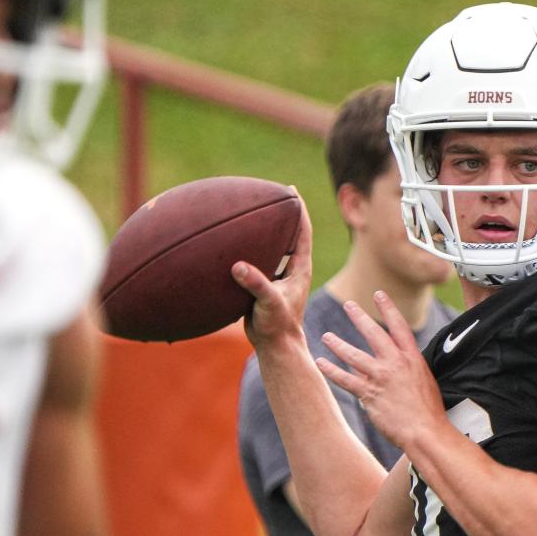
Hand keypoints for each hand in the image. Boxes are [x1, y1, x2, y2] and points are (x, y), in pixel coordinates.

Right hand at [232, 189, 311, 351]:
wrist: (274, 346)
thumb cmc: (278, 325)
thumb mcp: (268, 302)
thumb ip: (256, 284)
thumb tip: (238, 266)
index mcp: (300, 268)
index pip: (302, 231)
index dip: (298, 210)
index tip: (291, 190)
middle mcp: (291, 268)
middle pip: (289, 234)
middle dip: (281, 215)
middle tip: (269, 194)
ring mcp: (278, 276)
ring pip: (272, 247)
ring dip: (264, 232)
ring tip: (250, 214)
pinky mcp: (265, 285)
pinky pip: (257, 261)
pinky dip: (248, 251)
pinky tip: (234, 244)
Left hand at [316, 291, 446, 450]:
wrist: (425, 431)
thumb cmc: (428, 410)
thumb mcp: (422, 381)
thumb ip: (402, 368)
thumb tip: (381, 363)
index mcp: (412, 358)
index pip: (399, 326)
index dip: (388, 308)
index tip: (378, 295)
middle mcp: (395, 363)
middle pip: (374, 334)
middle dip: (359, 317)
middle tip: (349, 305)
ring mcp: (381, 378)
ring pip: (354, 355)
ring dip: (338, 344)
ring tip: (327, 336)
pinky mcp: (369, 394)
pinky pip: (345, 379)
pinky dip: (331, 370)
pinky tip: (321, 363)